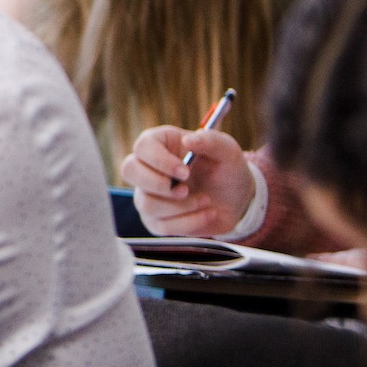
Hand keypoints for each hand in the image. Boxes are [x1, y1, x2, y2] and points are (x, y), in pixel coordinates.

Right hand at [123, 127, 254, 237]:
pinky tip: (207, 214)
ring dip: (181, 206)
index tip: (186, 172)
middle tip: (185, 190)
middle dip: (158, 184)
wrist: (237, 200)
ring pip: (146, 203)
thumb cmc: (227, 169)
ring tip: (205, 200)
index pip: (142, 146)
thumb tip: (188, 140)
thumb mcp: (227, 150)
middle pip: (130, 171)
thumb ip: (211, 141)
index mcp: (161, 144)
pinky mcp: (155, 220)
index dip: (159, 160)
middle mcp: (148, 168)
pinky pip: (161, 226)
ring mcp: (148, 194)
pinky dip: (189, 222)